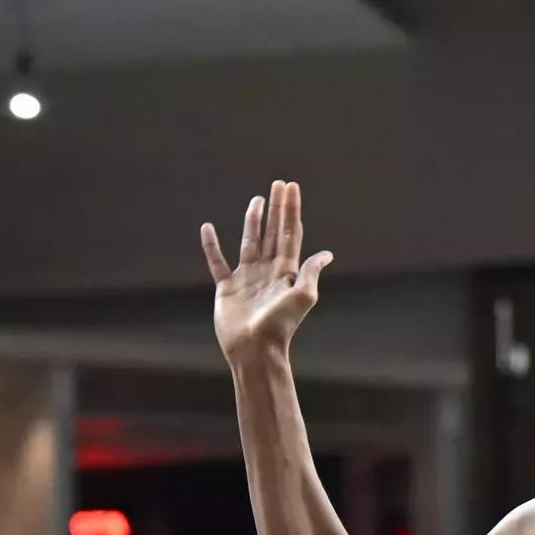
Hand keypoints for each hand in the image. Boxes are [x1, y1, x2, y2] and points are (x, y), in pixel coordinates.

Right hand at [201, 181, 331, 363]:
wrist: (254, 349)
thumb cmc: (280, 326)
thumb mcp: (302, 296)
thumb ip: (310, 272)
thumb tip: (327, 254)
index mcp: (287, 271)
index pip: (291, 233)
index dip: (292, 211)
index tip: (291, 189)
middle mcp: (268, 271)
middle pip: (274, 232)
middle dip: (277, 208)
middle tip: (278, 185)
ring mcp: (247, 278)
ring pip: (250, 241)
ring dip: (253, 221)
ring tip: (257, 200)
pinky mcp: (227, 288)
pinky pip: (217, 262)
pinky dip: (211, 246)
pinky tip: (207, 228)